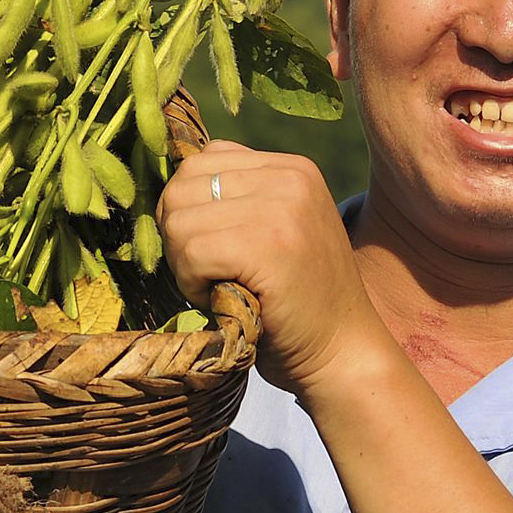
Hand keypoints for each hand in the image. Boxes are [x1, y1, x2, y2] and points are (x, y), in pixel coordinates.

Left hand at [158, 141, 387, 393]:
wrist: (342, 353)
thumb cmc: (297, 303)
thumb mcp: (276, 230)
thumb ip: (237, 200)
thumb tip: (170, 185)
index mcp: (292, 168)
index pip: (205, 159)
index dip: (190, 207)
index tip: (213, 248)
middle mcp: (290, 177)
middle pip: (183, 185)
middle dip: (180, 235)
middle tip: (208, 273)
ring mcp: (282, 209)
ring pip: (180, 220)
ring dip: (184, 264)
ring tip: (218, 287)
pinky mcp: (268, 246)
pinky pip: (192, 252)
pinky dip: (192, 284)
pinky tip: (221, 300)